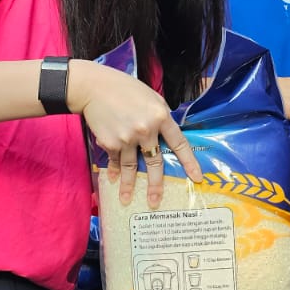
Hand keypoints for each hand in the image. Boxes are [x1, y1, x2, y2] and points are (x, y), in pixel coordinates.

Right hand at [72, 61, 199, 209]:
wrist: (93, 88)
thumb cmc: (125, 89)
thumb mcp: (152, 97)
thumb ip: (161, 116)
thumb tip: (167, 133)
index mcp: (160, 116)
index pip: (179, 144)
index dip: (189, 162)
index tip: (196, 178)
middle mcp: (146, 130)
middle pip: (155, 163)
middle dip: (156, 185)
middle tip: (155, 202)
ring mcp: (127, 138)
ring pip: (131, 167)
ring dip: (129, 186)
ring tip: (127, 200)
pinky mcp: (110, 142)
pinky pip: (115, 160)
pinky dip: (114, 170)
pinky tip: (114, 180)